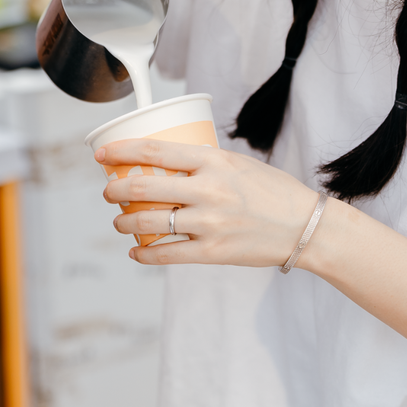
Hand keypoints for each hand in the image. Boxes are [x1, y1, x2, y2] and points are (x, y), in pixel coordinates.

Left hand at [98, 139, 321, 266]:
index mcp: (213, 161)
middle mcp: (208, 190)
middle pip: (143, 188)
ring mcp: (209, 223)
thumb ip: (203, 162)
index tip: (102, 156)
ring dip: (124, 223)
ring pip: (148, 223)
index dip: (121, 152)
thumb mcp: (237, 163)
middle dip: (114, 191)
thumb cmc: (271, 190)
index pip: (155, 152)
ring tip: (120, 223)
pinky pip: (166, 255)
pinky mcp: (212, 252)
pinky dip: (144, 253)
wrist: (304, 226)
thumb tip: (164, 162)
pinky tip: (136, 251)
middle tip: (108, 192)